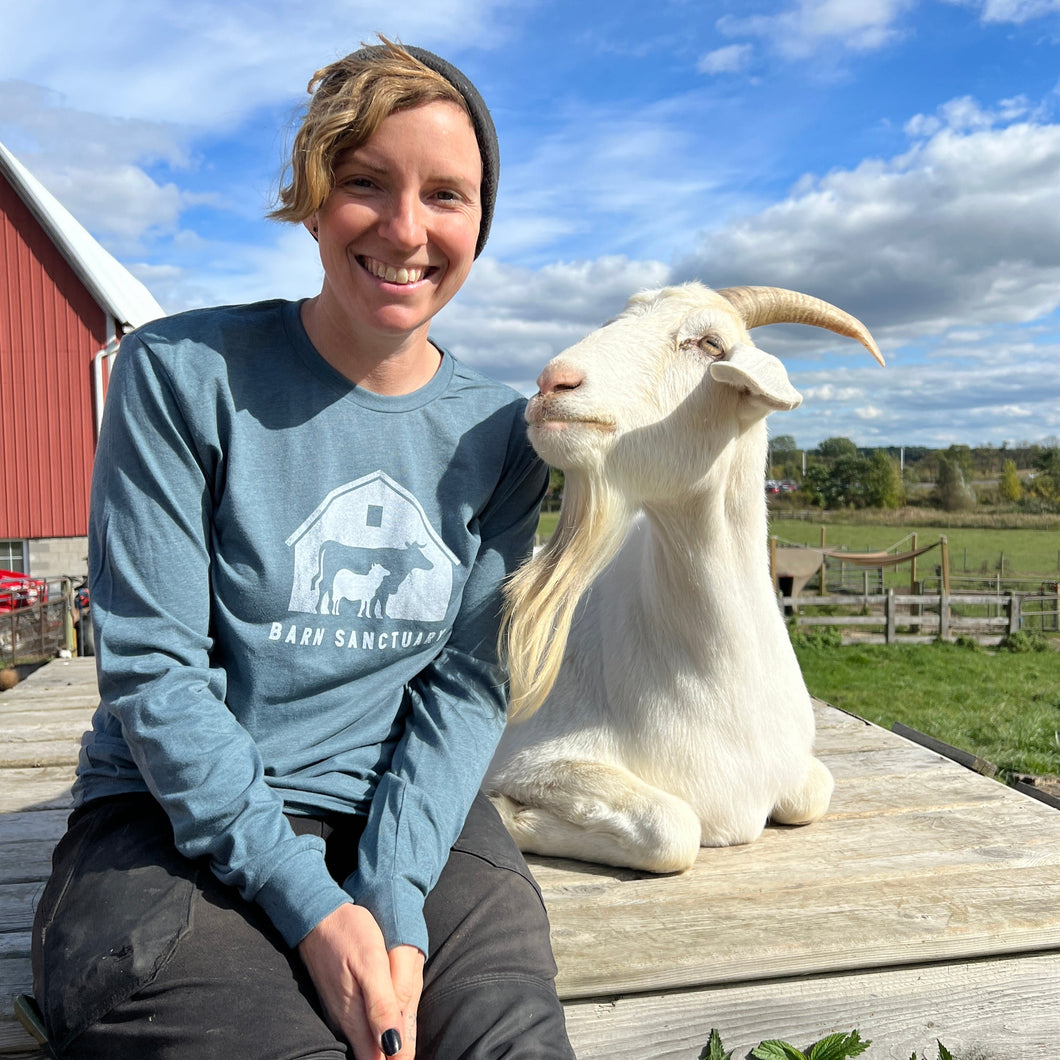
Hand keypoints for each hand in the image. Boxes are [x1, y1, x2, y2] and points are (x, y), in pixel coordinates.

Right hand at [298, 904, 422, 1058]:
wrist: (318, 915)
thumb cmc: (348, 933)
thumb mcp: (371, 963)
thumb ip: (382, 1006)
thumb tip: (393, 1047)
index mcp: (356, 1017)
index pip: (379, 1059)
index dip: (399, 1059)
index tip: (410, 1055)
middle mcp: (345, 1023)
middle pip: (374, 1055)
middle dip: (394, 1053)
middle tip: (411, 1047)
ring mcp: (340, 1014)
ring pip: (367, 1043)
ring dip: (386, 1042)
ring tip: (405, 1037)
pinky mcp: (338, 1004)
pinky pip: (360, 1029)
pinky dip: (377, 1029)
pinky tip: (388, 1021)